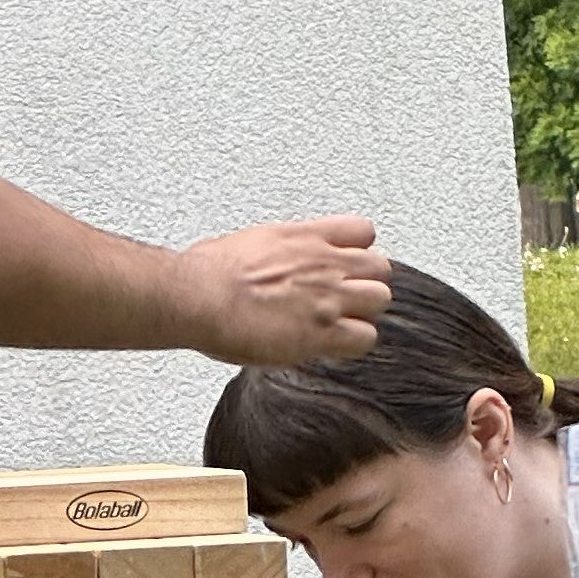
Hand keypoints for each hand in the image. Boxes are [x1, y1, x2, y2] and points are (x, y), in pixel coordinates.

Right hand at [173, 220, 391, 364]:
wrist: (198, 296)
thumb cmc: (209, 272)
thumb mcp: (250, 240)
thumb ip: (277, 250)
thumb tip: (267, 259)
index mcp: (305, 237)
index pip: (363, 231)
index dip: (358, 251)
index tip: (347, 263)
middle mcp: (324, 263)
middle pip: (379, 268)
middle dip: (365, 283)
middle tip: (346, 298)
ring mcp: (327, 298)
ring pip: (379, 301)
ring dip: (363, 313)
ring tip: (340, 324)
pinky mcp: (322, 332)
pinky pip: (365, 338)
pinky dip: (353, 344)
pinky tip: (331, 346)